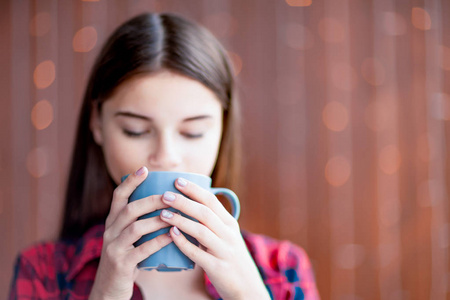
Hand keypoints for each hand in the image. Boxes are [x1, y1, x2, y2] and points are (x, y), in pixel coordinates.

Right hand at [89, 167, 171, 299]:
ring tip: (175, 213)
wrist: (108, 291)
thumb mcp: (126, 239)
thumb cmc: (126, 260)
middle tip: (170, 195)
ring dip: (157, 219)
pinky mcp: (121, 265)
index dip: (130, 182)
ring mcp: (113, 248)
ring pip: (136, 228)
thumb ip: (138, 223)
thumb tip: (165, 203)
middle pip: (130, 209)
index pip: (118, 196)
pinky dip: (158, 241)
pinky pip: (142, 250)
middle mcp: (110, 232)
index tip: (145, 169)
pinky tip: (172, 235)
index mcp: (112, 223)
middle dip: (151, 200)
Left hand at [159, 178, 270, 299]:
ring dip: (180, 220)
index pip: (211, 200)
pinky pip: (198, 253)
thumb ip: (213, 221)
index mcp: (230, 223)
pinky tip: (171, 235)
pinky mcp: (217, 268)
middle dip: (183, 202)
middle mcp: (229, 234)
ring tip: (162, 213)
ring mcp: (224, 251)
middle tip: (165, 195)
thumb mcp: (227, 236)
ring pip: (201, 231)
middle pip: (204, 213)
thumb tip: (190, 202)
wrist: (247, 287)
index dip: (194, 189)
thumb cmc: (230, 257)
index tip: (177, 180)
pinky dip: (184, 243)